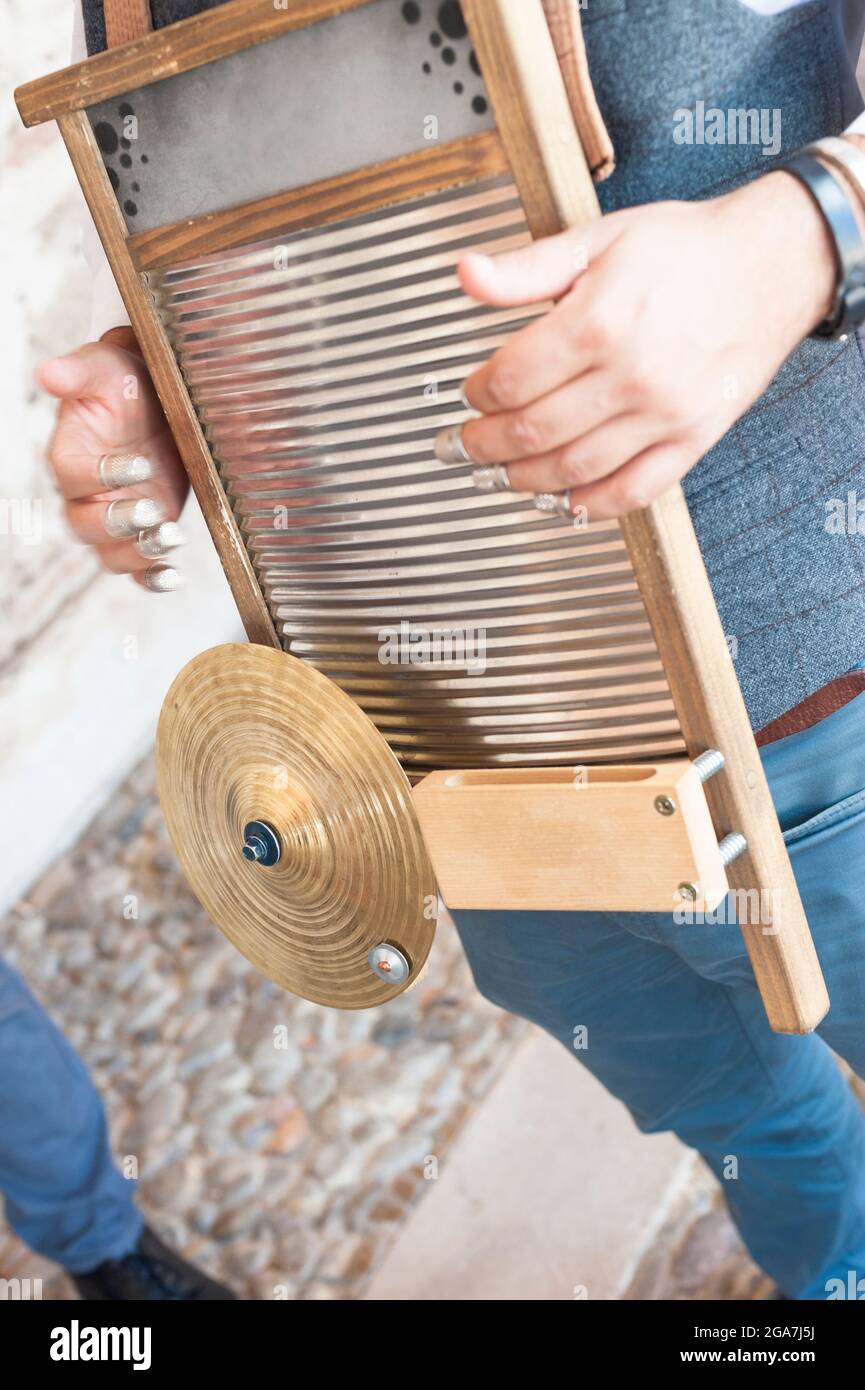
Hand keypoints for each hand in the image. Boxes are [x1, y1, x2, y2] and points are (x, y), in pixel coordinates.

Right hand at [38, 328, 189, 589]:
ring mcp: (115, 518)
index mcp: (69, 456)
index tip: (139, 464)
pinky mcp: (143, 534)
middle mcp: (86, 495)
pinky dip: (152, 578)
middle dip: (118, 521)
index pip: (72, 475)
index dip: (102, 474)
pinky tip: (173, 577)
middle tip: (152, 510)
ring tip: (171, 537)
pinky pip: (138, 569)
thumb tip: (48, 372)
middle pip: (85, 524)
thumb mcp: (104, 369)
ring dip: (139, 552)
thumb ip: (78, 372)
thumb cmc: (122, 383)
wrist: (155, 401)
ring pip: (111, 552)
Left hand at [437, 172, 836, 519]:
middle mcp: (630, 375)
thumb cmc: (685, 250)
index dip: (477, 394)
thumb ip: (526, 268)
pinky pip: (634, 490)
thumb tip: (466, 274)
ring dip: (525, 480)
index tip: (469, 395)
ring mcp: (663, 414)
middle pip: (533, 431)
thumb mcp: (598, 239)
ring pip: (574, 469)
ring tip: (501, 474)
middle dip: (485, 445)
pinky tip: (566, 501)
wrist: (771, 265)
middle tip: (463, 446)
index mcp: (598, 322)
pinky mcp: (693, 439)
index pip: (511, 380)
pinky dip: (593, 505)